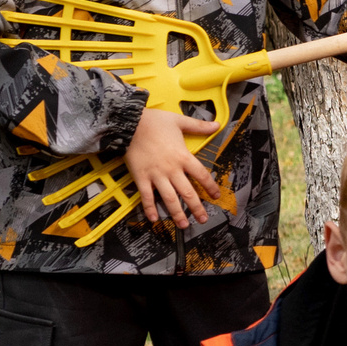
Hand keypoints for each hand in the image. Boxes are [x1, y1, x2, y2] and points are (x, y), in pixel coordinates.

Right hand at [126, 108, 221, 228]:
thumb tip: (217, 124)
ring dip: (177, 213)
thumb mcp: (179, 120)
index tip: (216, 196)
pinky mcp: (141, 177)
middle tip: (203, 219)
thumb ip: (198, 126)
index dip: (211, 187)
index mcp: (183, 156)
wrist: (129, 123)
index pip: (202, 175)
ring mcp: (156, 175)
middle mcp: (172, 169)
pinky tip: (154, 219)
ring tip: (184, 225)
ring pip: (169, 198)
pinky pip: (146, 196)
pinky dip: (150, 208)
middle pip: (187, 192)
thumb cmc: (154, 121)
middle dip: (196, 208)